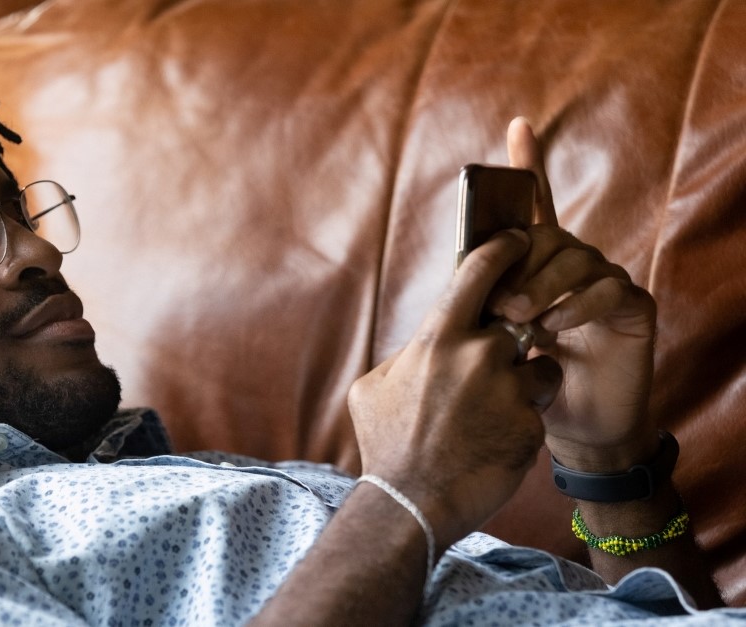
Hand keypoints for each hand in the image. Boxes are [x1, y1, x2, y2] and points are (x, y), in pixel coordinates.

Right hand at [347, 229, 562, 547]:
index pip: (480, 271)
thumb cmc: (387, 444)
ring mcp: (509, 391)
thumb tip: (422, 343)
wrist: (412, 504)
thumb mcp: (374, 387)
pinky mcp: (531, 426)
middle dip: (510, 345)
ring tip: (491, 416)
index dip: (504, 248)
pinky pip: (539, 409)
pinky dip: (523, 422)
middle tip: (490, 371)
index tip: (520, 237)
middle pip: (517, 326)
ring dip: (525, 386)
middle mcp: (478, 355)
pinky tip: (494, 443)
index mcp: (438, 337)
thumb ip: (407, 355)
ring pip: (539, 369)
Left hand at [497, 118, 657, 470]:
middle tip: (496, 304)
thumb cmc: (529, 385)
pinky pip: (608, 286)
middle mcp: (574, 264)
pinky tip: (555, 328)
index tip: (518, 125)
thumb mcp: (494, 346)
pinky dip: (576, 304)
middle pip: (544, 235)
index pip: (535, 208)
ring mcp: (606, 281)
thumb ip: (481, 310)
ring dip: (541, 285)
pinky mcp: (633, 306)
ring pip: (574, 258)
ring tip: (519, 320)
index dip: (529, 165)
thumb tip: (451, 290)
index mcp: (539, 266)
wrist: (575, 430)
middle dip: (517, 262)